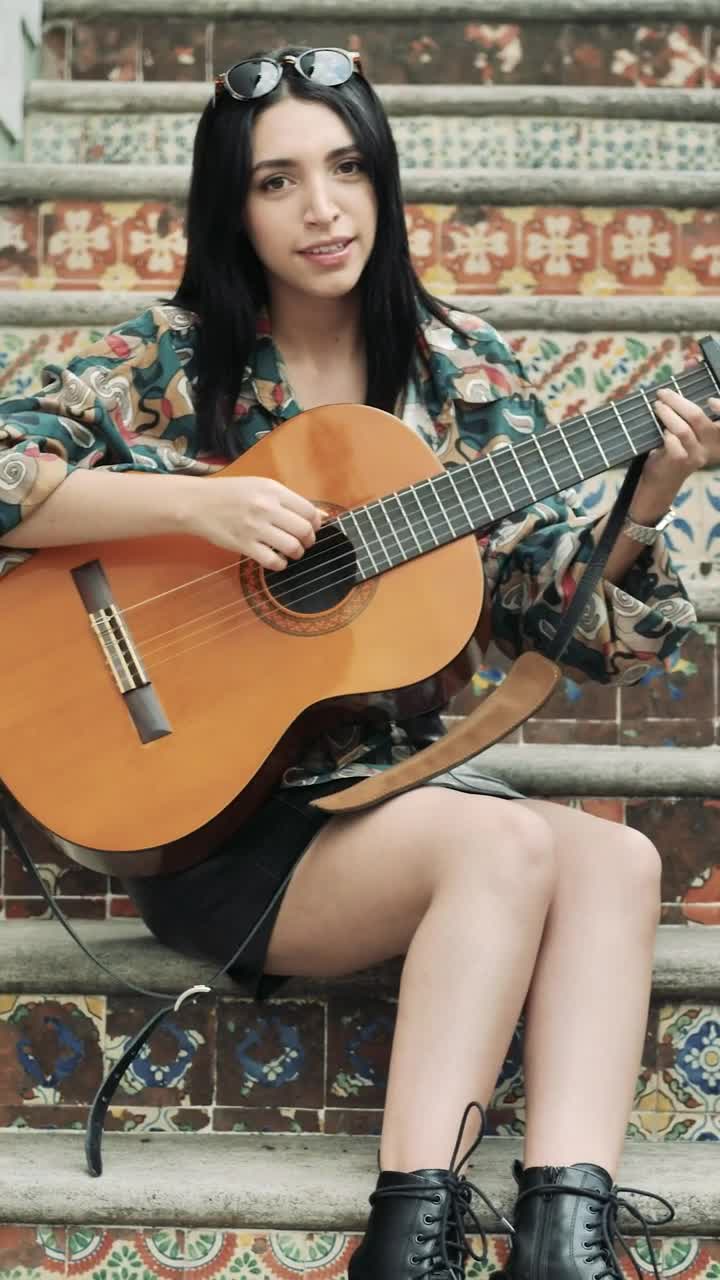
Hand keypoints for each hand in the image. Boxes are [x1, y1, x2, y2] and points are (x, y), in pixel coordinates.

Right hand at [186, 475, 325, 570]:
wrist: (198, 503)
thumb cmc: (232, 494)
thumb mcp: (261, 487)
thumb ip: (289, 500)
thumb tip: (321, 517)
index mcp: (273, 490)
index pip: (309, 511)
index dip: (316, 523)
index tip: (312, 527)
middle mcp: (266, 508)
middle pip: (304, 530)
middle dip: (309, 540)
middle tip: (304, 542)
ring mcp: (254, 527)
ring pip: (292, 547)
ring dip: (297, 553)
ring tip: (292, 552)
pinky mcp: (244, 545)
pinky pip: (272, 561)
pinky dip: (280, 564)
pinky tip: (277, 560)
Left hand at [629, 387, 719, 520]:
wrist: (662, 481)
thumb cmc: (675, 448)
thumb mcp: (688, 427)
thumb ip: (690, 404)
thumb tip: (687, 368)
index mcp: (716, 435)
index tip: (711, 400)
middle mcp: (711, 445)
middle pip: (697, 416)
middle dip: (677, 401)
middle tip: (663, 393)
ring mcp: (697, 454)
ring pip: (683, 429)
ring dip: (667, 414)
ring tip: (657, 406)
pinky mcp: (682, 461)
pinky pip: (672, 441)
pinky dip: (665, 432)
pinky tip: (660, 429)